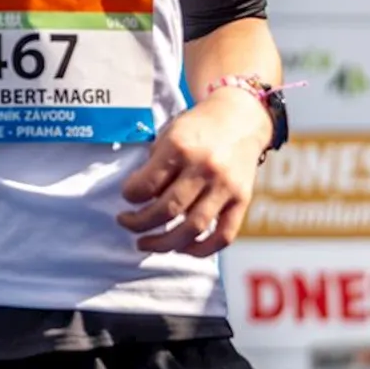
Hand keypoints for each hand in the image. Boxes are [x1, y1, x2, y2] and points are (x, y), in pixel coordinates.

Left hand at [117, 87, 272, 256]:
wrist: (239, 118)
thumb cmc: (197, 128)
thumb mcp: (169, 134)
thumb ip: (155, 164)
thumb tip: (137, 198)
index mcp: (180, 148)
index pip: (147, 184)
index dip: (130, 196)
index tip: (126, 198)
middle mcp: (204, 168)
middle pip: (168, 210)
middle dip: (139, 223)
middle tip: (126, 223)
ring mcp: (225, 187)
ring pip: (193, 228)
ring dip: (164, 243)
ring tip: (145, 243)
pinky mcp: (243, 200)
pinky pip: (223, 235)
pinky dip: (202, 249)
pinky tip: (182, 249)